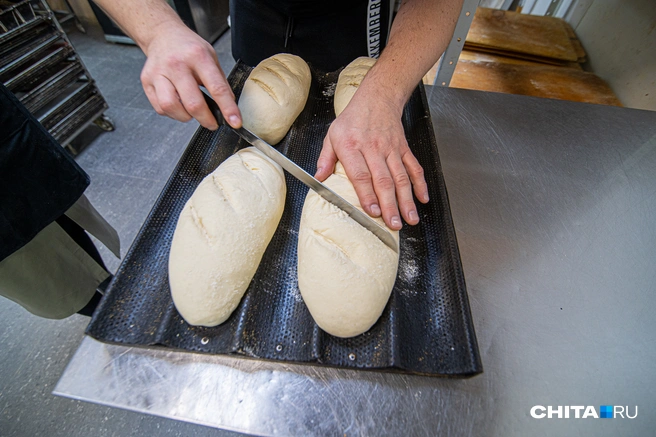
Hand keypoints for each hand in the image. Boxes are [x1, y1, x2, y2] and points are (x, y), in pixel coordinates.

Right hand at [140, 22, 240, 129]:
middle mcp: (176, 64)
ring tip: (191, 111)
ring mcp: (158, 73)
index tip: (234, 122)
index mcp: (198, 56)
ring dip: (185, 116)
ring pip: (171, 107)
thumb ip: (220, 82)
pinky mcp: (147, 81)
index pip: (216, 88)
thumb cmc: (188, 47)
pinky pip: (160, 108)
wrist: (163, 35)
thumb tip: (229, 107)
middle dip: (206, 119)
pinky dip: (172, 112)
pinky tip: (178, 104)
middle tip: (212, 122)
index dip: (227, 109)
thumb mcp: (211, 57)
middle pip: (192, 103)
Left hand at [315, 92, 428, 229]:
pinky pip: (414, 167)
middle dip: (390, 205)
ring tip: (410, 219)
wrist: (377, 98)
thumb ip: (326, 158)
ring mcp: (391, 149)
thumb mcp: (332, 135)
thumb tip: (318, 178)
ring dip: (407, 200)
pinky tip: (423, 199)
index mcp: (352, 147)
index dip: (368, 195)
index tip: (373, 212)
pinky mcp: (404, 148)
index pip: (361, 175)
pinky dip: (420, 184)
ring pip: (401, 177)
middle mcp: (374, 149)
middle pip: (384, 181)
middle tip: (394, 224)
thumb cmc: (352, 119)